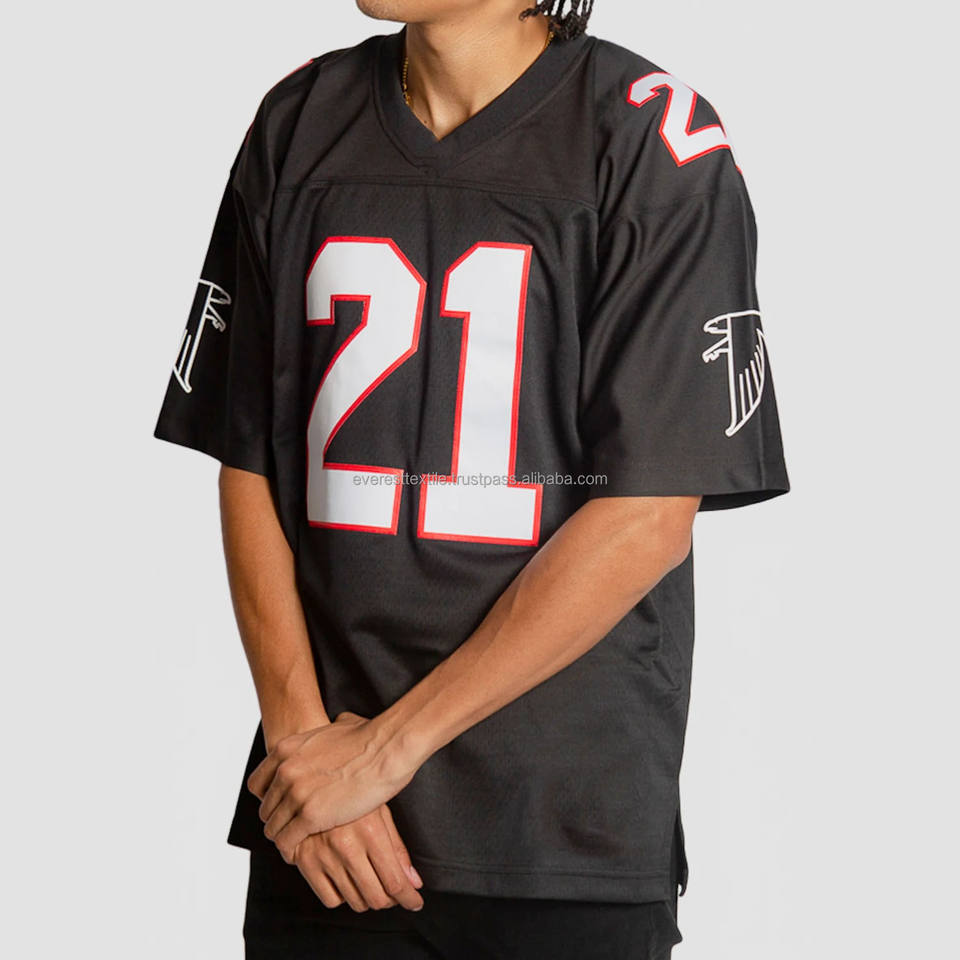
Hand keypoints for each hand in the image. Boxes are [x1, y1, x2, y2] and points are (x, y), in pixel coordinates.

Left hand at [247, 711, 417, 863]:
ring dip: (287, 836)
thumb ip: (328, 731)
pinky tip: (305, 850)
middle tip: (297, 826)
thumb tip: (340, 722)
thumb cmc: (370, 737)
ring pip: (274, 829)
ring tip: (302, 842)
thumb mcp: (338, 725)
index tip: (284, 806)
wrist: (386, 749)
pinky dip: (293, 850)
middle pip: (266, 809)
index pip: (257, 785)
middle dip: (280, 819)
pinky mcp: (310, 815)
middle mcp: (285, 771)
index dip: (270, 798)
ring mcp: (296, 794)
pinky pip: (287, 842)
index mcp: (286, 750)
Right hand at [294, 802, 424, 911]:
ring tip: (370, 881)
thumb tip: (414, 883)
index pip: (394, 881)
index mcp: (370, 831)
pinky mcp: (305, 863)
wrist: (311, 784)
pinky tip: (347, 879)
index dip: (409, 898)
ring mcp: (324, 856)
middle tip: (393, 892)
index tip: (415, 902)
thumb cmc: (353, 795)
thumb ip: (397, 849)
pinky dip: (343, 896)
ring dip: (368, 898)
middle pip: (376, 898)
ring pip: (355, 902)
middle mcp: (347, 846)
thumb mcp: (380, 813)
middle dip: (390, 900)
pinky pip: (331, 900)